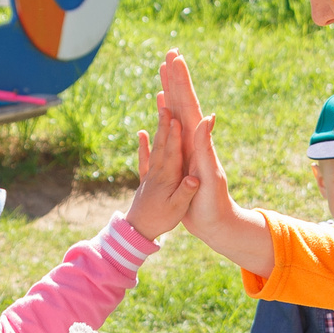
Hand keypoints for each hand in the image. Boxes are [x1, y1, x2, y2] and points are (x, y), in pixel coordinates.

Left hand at [123, 90, 198, 240]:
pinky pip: (144, 157)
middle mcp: (157, 171)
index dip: (174, 135)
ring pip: (155, 145)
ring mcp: (150, 172)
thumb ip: (186, 192)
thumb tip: (195, 179)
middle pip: (162, 143)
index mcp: (168, 177)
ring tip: (159, 107)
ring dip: (157, 127)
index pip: (172, 152)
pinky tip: (142, 132)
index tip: (175, 118)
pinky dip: (143, 144)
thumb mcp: (178, 209)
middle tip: (165, 103)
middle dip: (164, 123)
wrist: (138, 229)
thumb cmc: (161, 219)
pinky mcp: (146, 177)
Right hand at [158, 50, 275, 276]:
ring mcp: (188, 146)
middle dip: (175, 78)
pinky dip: (165, 113)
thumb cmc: (213, 202)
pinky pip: (170, 129)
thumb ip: (206, 146)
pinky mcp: (182, 156)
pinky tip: (161, 107)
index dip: (180, 80)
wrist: (217, 222)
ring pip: (176, 111)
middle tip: (169, 54)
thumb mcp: (209, 174)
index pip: (188, 102)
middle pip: (182, 101)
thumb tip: (208, 116)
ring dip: (170, 91)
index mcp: (198, 139)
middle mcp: (194, 138)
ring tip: (163, 72)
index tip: (174, 57)